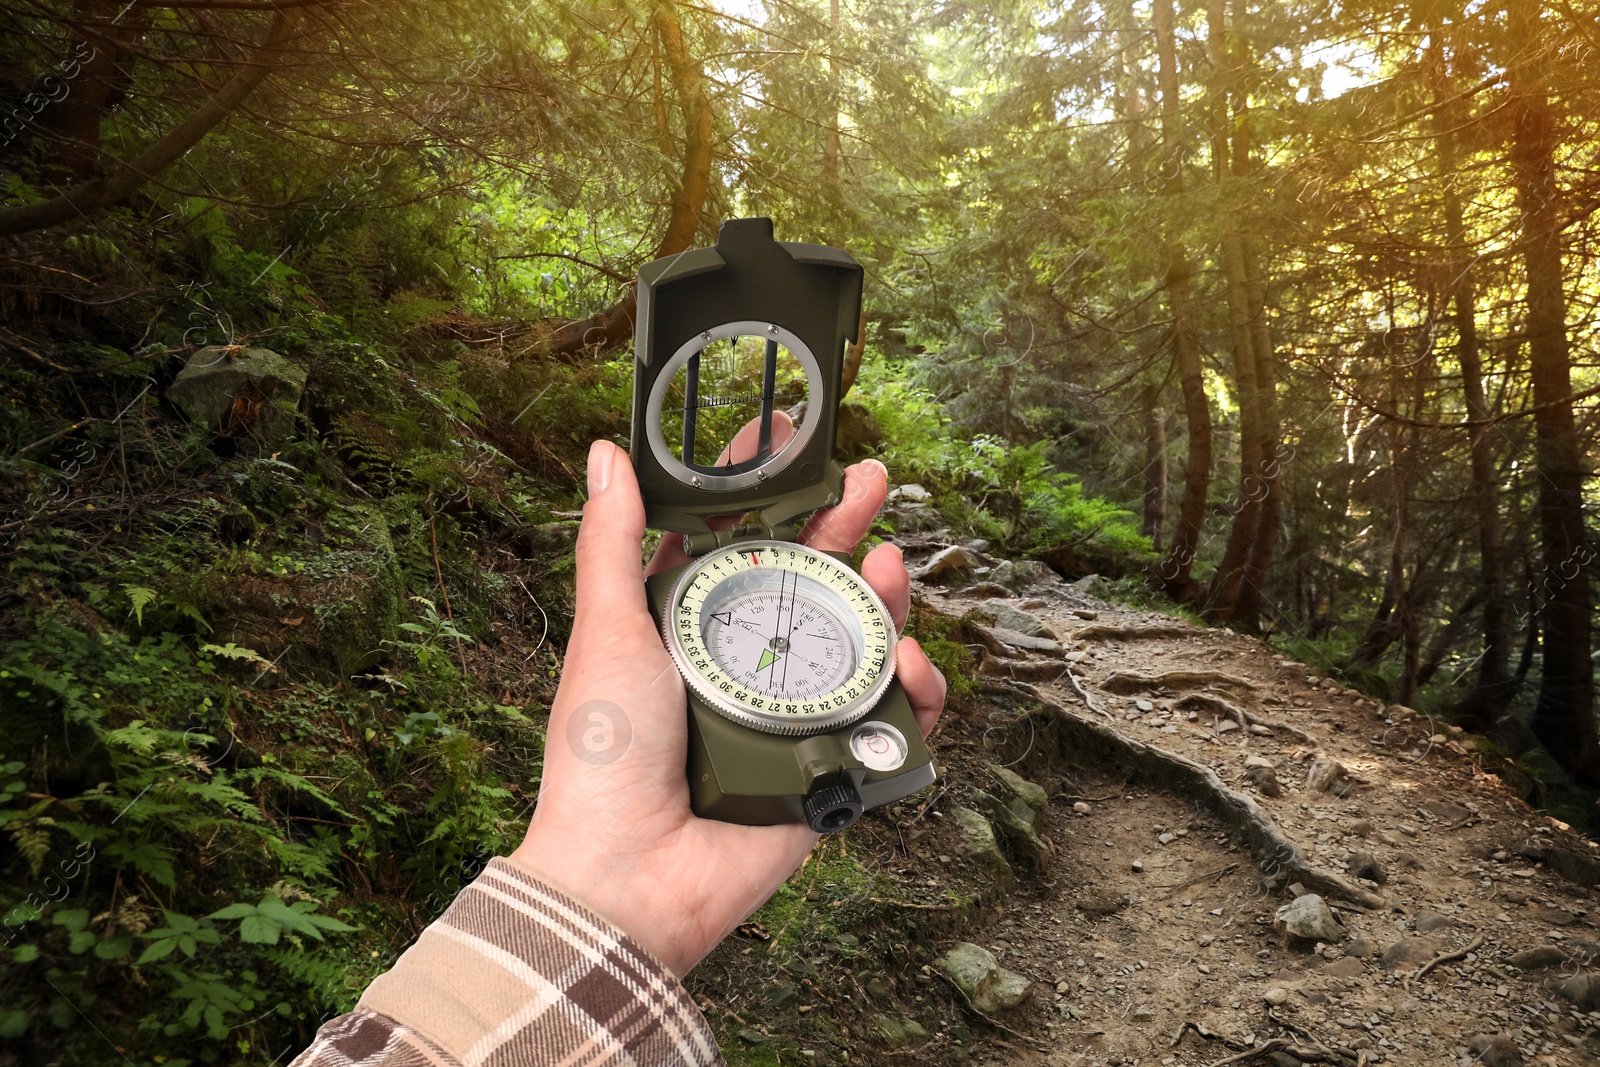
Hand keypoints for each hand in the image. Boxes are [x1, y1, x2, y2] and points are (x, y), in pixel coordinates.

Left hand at [511, 429, 945, 976]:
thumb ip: (611, 543)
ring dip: (884, 597)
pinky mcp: (831, 766)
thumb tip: (608, 452)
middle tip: (871, 480)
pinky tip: (907, 664)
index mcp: (687, 626)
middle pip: (809, 578)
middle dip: (844, 525)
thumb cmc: (602, 756)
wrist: (629, 879)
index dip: (766, 487)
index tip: (790, 436)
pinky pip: (891, 719)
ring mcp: (792, 713)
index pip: (736, 538)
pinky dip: (912, 690)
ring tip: (890, 566)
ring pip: (858, 639)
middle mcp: (744, 662)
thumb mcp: (607, 632)